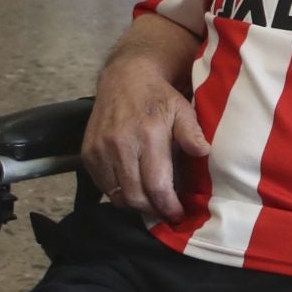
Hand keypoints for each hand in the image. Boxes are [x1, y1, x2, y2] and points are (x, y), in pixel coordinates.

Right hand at [82, 53, 210, 223]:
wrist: (125, 78)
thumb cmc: (159, 97)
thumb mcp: (182, 109)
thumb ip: (191, 132)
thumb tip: (203, 152)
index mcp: (148, 136)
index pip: (156, 185)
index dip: (168, 205)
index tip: (178, 213)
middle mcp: (121, 145)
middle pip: (135, 196)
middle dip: (153, 210)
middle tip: (165, 212)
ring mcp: (101, 150)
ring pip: (117, 195)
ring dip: (135, 205)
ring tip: (151, 204)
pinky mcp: (88, 153)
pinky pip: (103, 186)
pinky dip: (117, 194)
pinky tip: (132, 190)